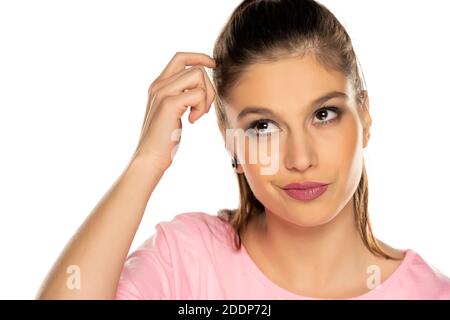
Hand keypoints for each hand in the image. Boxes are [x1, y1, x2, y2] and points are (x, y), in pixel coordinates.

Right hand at [131, 52, 215, 171]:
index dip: (200, 58)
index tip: (214, 65)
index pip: (181, 57)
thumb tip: (201, 87)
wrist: (150, 156)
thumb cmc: (164, 139)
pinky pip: (198, 94)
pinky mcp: (169, 103)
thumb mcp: (172, 111)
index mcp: (158, 85)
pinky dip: (201, 108)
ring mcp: (163, 93)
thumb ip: (181, 96)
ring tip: (197, 115)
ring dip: (206, 97)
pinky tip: (192, 120)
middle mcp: (159, 85)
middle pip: (196, 68)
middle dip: (209, 87)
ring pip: (198, 76)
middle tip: (203, 108)